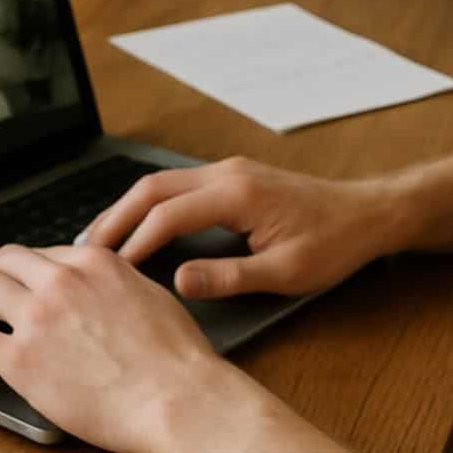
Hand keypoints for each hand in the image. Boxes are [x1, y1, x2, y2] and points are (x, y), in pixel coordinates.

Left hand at [0, 243, 242, 452]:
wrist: (177, 398)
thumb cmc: (177, 360)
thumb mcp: (152, 297)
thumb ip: (119, 285)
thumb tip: (104, 290)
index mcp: (95, 262)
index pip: (45, 255)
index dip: (29, 271)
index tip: (23, 285)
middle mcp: (61, 280)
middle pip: (5, 262)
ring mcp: (37, 318)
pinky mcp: (20, 359)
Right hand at [80, 157, 399, 298]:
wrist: (369, 214)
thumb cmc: (334, 244)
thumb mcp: (286, 273)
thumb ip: (230, 277)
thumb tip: (179, 282)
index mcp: (238, 194)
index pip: (167, 215)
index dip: (134, 244)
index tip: (110, 273)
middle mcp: (228, 174)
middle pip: (152, 189)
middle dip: (114, 218)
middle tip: (83, 253)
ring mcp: (229, 171)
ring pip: (161, 184)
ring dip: (127, 210)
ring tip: (98, 242)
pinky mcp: (233, 178)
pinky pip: (178, 187)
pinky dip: (149, 206)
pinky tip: (136, 229)